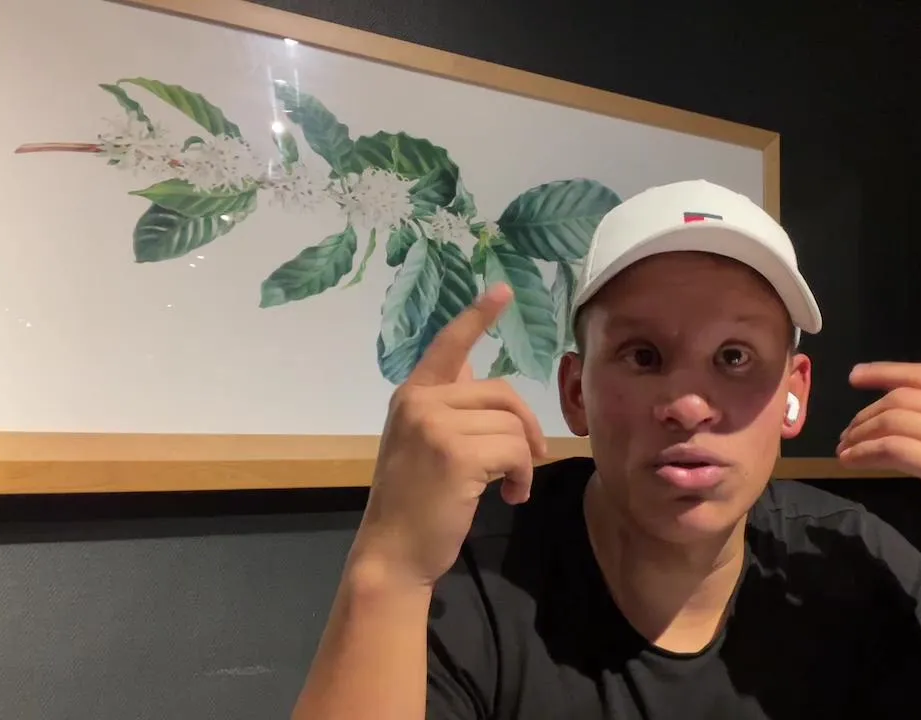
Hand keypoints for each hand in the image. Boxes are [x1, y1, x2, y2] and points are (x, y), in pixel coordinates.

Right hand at [352, 283, 548, 588]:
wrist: (392, 553)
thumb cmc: (412, 505)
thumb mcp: (422, 444)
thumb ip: (447, 408)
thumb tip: (478, 375)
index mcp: (412, 395)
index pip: (449, 345)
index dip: (477, 316)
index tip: (502, 289)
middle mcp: (420, 401)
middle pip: (502, 392)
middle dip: (524, 427)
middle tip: (529, 461)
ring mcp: (436, 426)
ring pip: (512, 426)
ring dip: (522, 461)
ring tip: (509, 488)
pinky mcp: (457, 454)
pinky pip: (515, 451)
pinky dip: (522, 477)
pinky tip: (511, 497)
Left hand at [836, 362, 920, 582]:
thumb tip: (899, 427)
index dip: (885, 372)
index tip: (855, 376)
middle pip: (901, 397)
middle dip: (865, 413)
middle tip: (846, 434)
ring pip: (893, 420)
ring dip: (860, 435)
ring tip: (845, 451)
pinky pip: (894, 448)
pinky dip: (866, 453)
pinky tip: (852, 462)